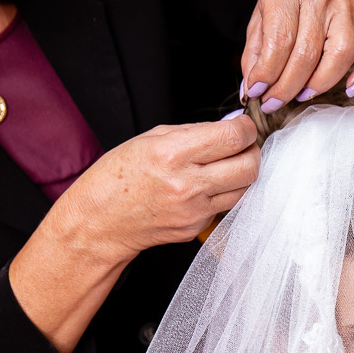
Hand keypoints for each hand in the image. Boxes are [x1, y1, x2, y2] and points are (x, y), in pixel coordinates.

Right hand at [59, 115, 259, 264]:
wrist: (100, 222)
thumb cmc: (118, 177)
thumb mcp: (150, 139)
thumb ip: (193, 132)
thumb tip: (228, 127)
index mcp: (173, 155)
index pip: (233, 138)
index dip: (246, 128)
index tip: (244, 125)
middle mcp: (188, 185)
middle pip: (249, 166)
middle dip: (253, 151)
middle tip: (243, 145)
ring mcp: (195, 210)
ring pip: (244, 188)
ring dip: (243, 173)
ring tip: (227, 164)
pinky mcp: (197, 227)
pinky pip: (226, 205)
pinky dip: (225, 192)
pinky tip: (207, 185)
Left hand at [240, 0, 353, 109]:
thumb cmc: (286, 2)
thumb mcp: (260, 18)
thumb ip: (255, 54)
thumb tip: (251, 91)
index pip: (280, 41)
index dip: (267, 74)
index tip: (258, 93)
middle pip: (308, 53)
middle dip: (288, 87)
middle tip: (275, 103)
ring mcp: (347, 9)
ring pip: (341, 55)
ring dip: (320, 84)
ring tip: (302, 95)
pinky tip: (350, 89)